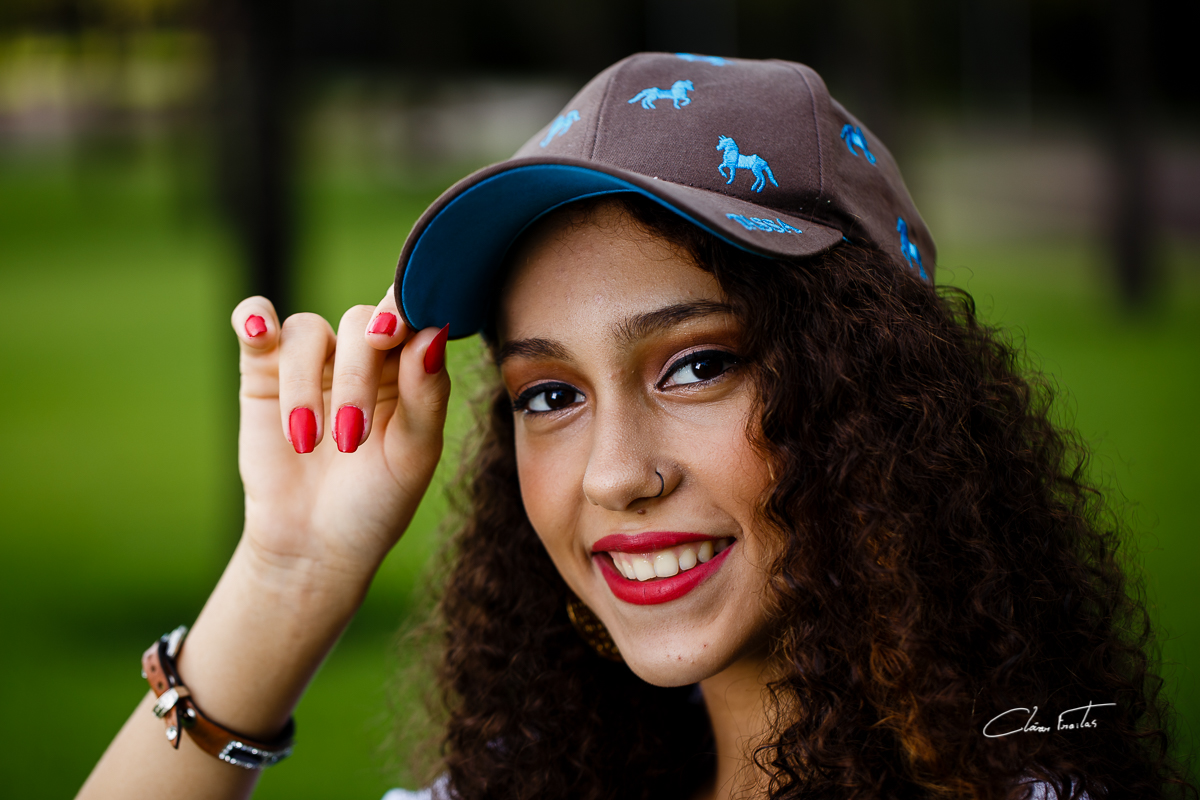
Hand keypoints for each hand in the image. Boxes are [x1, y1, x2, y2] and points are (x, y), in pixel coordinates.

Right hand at [230, 288, 450, 582]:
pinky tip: (257, 331)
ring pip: (307, 331)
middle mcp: (363, 354)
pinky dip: (253, 318)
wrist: (314, 545)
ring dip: (304, 386)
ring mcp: (313, 361)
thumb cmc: (376, 501)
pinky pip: (256, 324)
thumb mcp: (413, 457)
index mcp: (409, 367)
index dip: (403, 309)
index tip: (391, 333)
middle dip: (356, 377)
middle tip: (350, 437)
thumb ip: (427, 396)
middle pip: (359, 321)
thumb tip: (433, 334)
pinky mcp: (263, 372)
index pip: (412, 315)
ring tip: (307, 444)